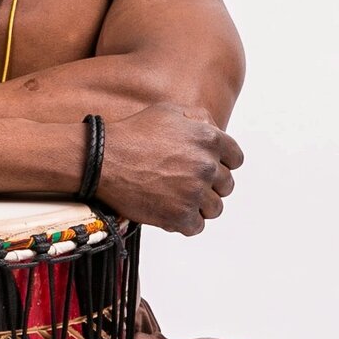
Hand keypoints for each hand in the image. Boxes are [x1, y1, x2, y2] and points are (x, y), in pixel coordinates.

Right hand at [98, 103, 242, 235]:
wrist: (102, 160)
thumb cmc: (132, 134)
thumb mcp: (168, 111)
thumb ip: (198, 118)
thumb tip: (214, 129)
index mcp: (209, 139)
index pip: (236, 159)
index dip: (222, 164)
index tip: (208, 169)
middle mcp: (206, 166)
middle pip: (226, 186)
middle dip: (210, 185)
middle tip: (187, 184)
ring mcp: (194, 193)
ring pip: (215, 209)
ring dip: (199, 206)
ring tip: (178, 199)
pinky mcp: (179, 216)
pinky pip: (196, 227)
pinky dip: (184, 222)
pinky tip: (169, 212)